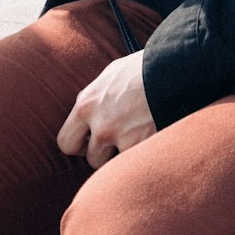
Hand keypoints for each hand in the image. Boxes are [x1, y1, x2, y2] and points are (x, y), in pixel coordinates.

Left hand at [56, 51, 154, 168]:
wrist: (169, 70)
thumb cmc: (140, 69)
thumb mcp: (109, 76)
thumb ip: (95, 98)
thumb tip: (91, 111)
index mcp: (86, 105)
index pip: (65, 142)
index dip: (79, 146)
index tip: (91, 142)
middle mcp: (99, 124)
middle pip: (89, 159)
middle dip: (101, 156)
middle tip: (113, 146)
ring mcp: (120, 137)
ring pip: (113, 165)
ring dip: (123, 156)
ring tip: (137, 137)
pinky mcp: (141, 145)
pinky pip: (134, 161)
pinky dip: (143, 155)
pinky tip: (151, 139)